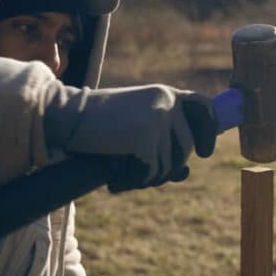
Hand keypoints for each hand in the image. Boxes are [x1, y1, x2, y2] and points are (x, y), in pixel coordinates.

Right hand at [44, 83, 216, 184]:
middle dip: (169, 168)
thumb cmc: (98, 126)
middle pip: (186, 147)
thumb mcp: (135, 127)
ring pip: (171, 164)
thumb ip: (161, 145)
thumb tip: (186, 173)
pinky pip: (153, 172)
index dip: (208, 131)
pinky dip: (134, 181)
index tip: (204, 152)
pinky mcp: (147, 137)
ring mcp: (159, 119)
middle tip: (144, 175)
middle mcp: (167, 103)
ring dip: (149, 177)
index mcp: (165, 94)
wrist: (68, 117)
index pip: (203, 107)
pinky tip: (116, 179)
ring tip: (124, 174)